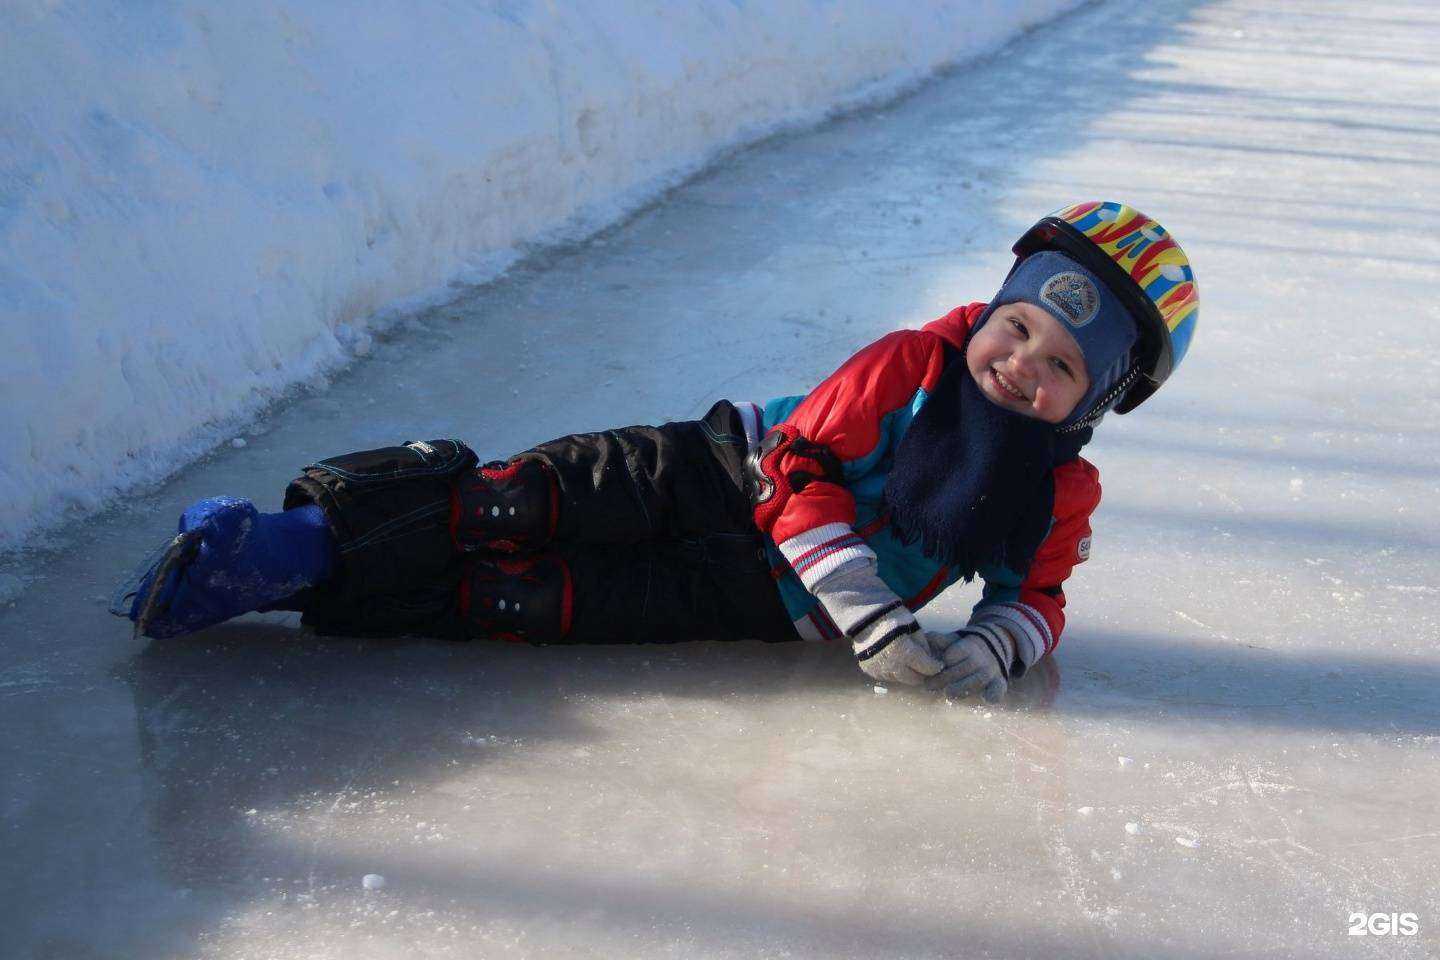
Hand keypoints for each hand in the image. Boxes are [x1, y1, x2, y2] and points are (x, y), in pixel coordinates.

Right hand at [808, 556, 943, 685]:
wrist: (864, 615)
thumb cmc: (893, 616)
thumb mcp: (914, 626)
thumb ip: (924, 645)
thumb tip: (931, 658)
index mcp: (905, 652)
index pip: (927, 668)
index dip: (935, 666)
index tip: (938, 663)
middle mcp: (891, 664)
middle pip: (914, 679)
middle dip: (922, 673)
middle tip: (924, 665)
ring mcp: (879, 669)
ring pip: (900, 679)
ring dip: (906, 673)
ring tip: (907, 661)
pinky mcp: (869, 670)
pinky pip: (886, 676)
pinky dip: (892, 671)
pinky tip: (893, 660)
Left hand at [925, 626, 1014, 702]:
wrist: (992, 651)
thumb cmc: (964, 651)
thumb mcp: (953, 641)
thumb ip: (941, 640)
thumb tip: (927, 636)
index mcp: (968, 647)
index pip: (954, 654)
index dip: (944, 660)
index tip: (933, 668)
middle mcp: (980, 659)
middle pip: (963, 668)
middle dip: (945, 678)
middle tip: (928, 686)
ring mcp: (990, 671)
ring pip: (978, 679)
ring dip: (963, 687)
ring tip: (948, 694)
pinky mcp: (998, 683)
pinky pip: (999, 688)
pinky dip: (994, 694)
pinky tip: (987, 699)